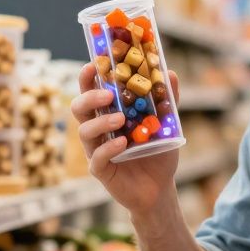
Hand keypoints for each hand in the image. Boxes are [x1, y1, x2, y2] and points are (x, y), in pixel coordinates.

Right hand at [71, 63, 180, 213]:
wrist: (160, 187)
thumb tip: (170, 73)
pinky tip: (122, 143)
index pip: (91, 90)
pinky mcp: (101, 170)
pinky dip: (108, 148)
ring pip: (84, 131)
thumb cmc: (158, 152)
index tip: (93, 63)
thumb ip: (167, 101)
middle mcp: (98, 129)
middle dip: (89, 97)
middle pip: (79, 108)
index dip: (88, 77)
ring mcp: (96, 150)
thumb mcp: (166, 124)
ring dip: (101, 121)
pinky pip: (96, 157)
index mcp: (108, 113)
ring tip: (120, 119)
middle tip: (109, 94)